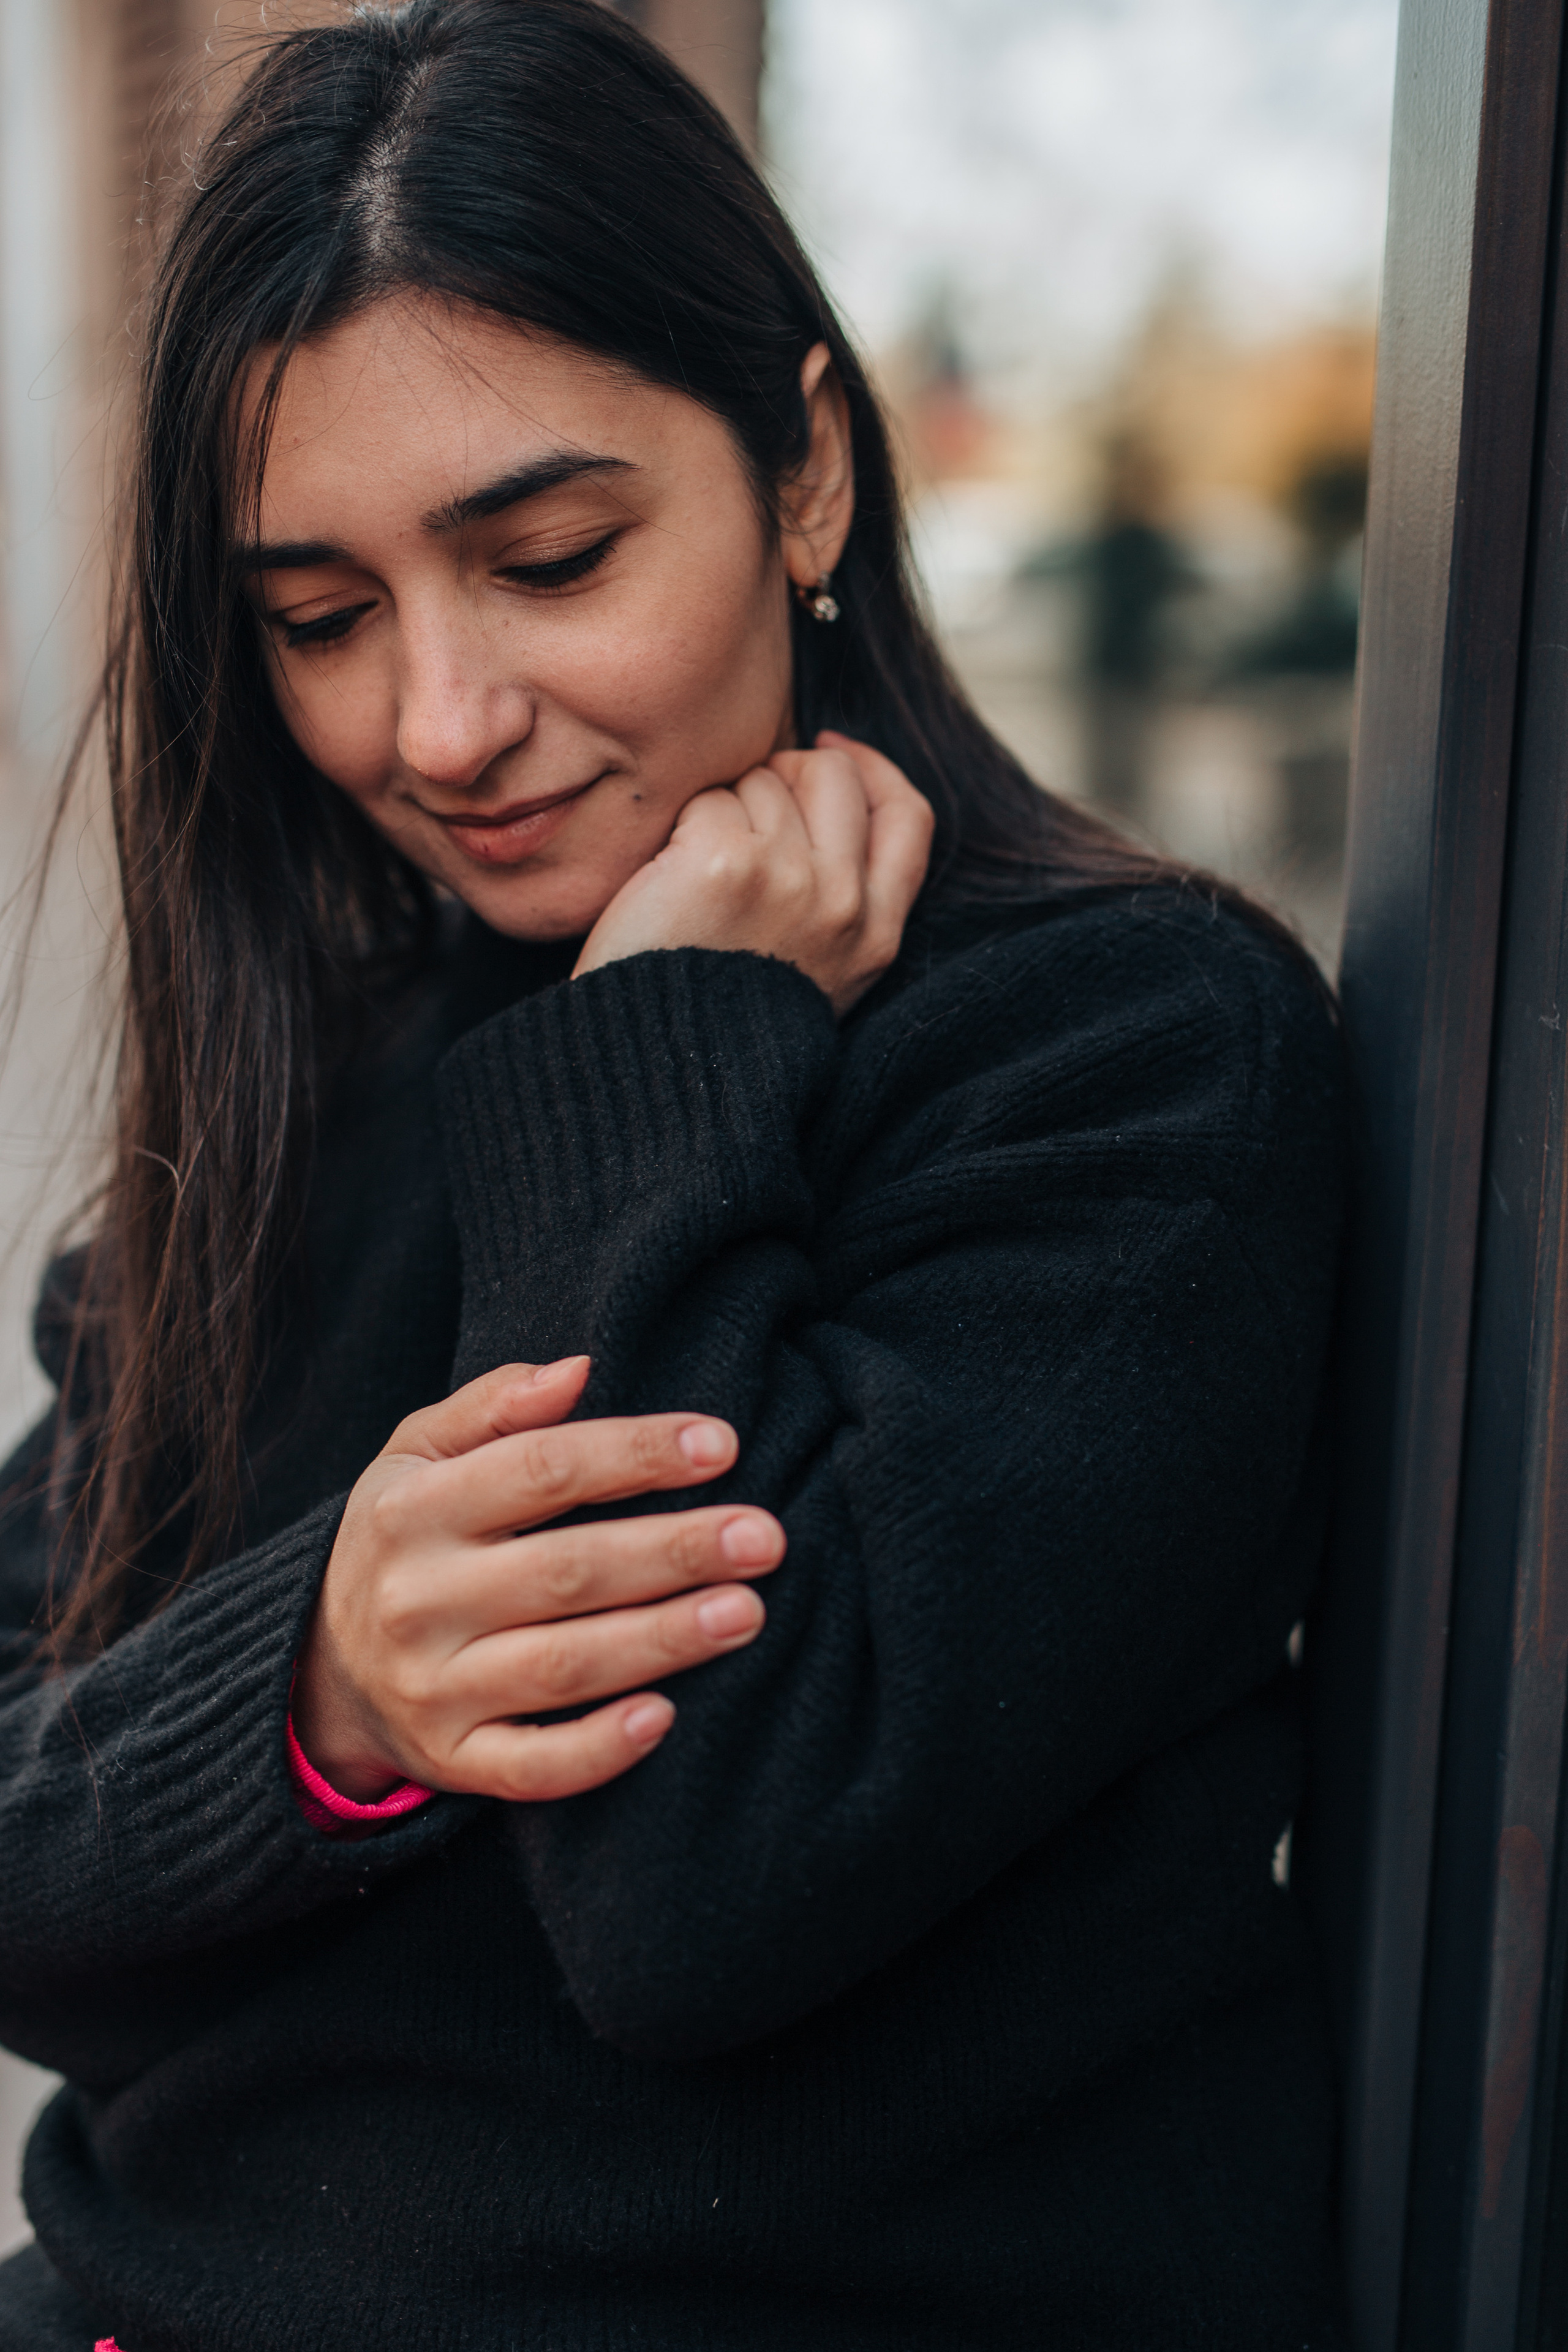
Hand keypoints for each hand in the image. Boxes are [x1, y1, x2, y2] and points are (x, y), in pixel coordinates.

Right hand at [292, 1356, 783, 1803]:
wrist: (322, 1668)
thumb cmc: (404, 1538)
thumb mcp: (416, 1453)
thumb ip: (494, 1405)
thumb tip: (578, 1368)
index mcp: (413, 1510)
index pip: (540, 1471)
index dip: (635, 1454)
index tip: (722, 1443)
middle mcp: (419, 1600)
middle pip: (566, 1571)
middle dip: (674, 1551)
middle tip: (765, 1536)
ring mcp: (433, 1688)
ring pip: (562, 1667)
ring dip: (662, 1640)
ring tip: (747, 1611)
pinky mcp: (450, 1760)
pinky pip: (531, 1767)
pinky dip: (597, 1749)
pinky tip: (663, 1717)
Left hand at [572, 733, 933, 1017]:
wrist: (660, 1072)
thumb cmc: (720, 1015)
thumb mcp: (817, 969)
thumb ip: (842, 893)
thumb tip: (828, 776)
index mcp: (876, 936)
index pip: (907, 814)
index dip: (871, 767)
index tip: (829, 750)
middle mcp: (843, 905)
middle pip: (833, 776)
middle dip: (782, 775)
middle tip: (739, 814)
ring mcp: (789, 881)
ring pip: (762, 782)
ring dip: (722, 812)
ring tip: (696, 881)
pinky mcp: (725, 864)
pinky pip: (708, 801)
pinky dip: (680, 829)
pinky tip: (668, 883)